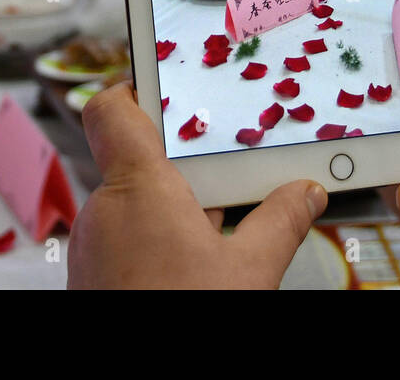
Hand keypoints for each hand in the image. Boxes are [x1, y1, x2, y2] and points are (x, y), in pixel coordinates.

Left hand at [68, 83, 328, 288]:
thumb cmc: (181, 317)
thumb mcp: (249, 271)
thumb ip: (279, 222)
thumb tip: (306, 193)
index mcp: (138, 186)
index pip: (112, 107)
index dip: (135, 87)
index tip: (167, 82)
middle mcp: (104, 209)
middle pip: (138, 160)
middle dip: (185, 169)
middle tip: (232, 173)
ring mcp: (94, 247)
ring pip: (134, 205)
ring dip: (174, 212)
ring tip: (223, 229)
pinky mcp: (92, 279)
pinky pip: (126, 241)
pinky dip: (158, 243)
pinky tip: (195, 266)